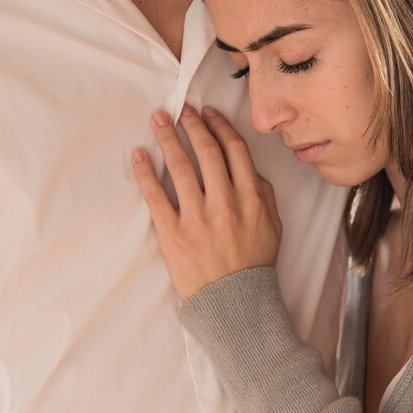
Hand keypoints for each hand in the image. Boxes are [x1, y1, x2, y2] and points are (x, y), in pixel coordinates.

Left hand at [132, 104, 281, 301]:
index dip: (219, 125)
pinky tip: (139, 154)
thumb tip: (245, 165)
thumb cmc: (254, 262)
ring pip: (179, 166)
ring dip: (167, 137)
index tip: (207, 113)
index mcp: (251, 197)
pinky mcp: (173, 234)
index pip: (234, 149)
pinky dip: (145, 172)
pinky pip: (155, 196)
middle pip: (206, 150)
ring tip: (158, 119)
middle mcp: (225, 202)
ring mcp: (197, 217)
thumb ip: (263, 191)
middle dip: (192, 123)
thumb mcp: (273, 224)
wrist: (236, 303)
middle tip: (180, 110)